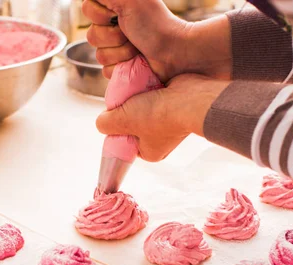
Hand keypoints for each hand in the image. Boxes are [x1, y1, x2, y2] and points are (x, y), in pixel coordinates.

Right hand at [82, 0, 185, 80]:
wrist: (173, 52)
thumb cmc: (154, 23)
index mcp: (112, 8)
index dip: (100, 15)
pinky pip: (106, 71)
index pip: (87, 10)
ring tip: (137, 48)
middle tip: (131, 33)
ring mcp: (114, 49)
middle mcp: (111, 27)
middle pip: (91, 35)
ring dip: (120, 52)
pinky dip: (122, 67)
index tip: (117, 15)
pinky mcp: (118, 68)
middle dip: (113, 36)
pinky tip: (135, 62)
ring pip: (98, 55)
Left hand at [95, 74, 229, 161]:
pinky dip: (149, 90)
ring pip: (143, 109)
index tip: (114, 115)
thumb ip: (106, 123)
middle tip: (125, 101)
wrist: (192, 98)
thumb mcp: (123, 120)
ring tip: (135, 90)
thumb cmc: (159, 114)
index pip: (124, 141)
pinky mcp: (175, 104)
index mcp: (150, 152)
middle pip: (133, 124)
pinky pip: (155, 97)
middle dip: (127, 111)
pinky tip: (146, 84)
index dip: (116, 128)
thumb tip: (101, 122)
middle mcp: (161, 140)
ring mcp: (170, 122)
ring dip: (138, 99)